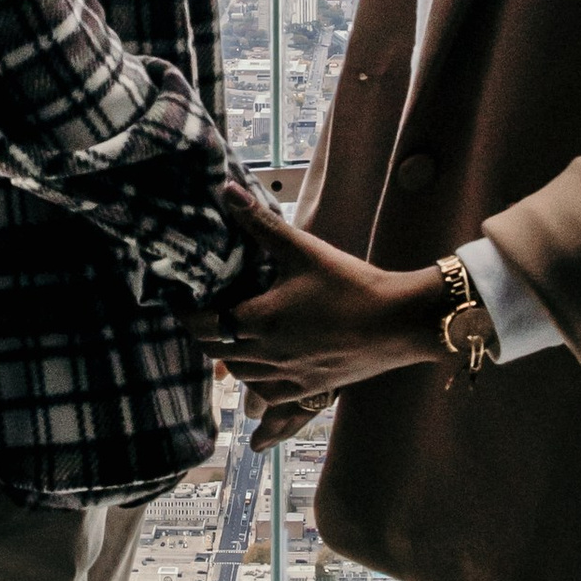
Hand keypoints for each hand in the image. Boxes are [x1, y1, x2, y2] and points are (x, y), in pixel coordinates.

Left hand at [190, 188, 444, 439]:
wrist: (399, 322)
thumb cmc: (351, 283)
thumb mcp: (302, 249)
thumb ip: (260, 222)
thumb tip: (226, 190)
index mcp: (258, 320)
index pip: (204, 324)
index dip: (186, 313)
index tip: (180, 300)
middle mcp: (266, 355)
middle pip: (216, 351)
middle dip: (204, 333)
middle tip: (203, 314)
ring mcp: (286, 377)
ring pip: (239, 373)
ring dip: (228, 356)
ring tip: (231, 333)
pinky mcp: (307, 390)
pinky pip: (265, 391)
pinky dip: (255, 378)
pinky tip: (261, 362)